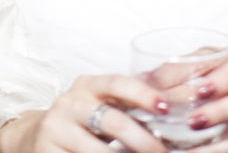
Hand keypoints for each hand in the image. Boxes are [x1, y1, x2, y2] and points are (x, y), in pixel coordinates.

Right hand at [0, 75, 169, 152]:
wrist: (41, 139)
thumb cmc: (86, 120)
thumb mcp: (108, 102)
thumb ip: (140, 94)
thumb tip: (187, 82)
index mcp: (88, 85)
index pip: (117, 83)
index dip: (143, 94)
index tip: (166, 108)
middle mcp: (69, 103)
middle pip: (112, 121)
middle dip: (143, 141)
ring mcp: (56, 130)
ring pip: (99, 151)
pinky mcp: (47, 152)